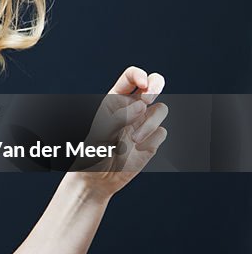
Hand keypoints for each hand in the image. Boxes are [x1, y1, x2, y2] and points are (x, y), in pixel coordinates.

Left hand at [70, 66, 167, 199]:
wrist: (98, 179)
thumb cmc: (92, 153)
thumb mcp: (100, 133)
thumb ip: (119, 117)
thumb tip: (143, 105)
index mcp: (114, 101)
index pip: (130, 78)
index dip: (139, 75)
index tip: (142, 85)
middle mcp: (131, 109)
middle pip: (153, 84)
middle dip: (156, 85)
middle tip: (147, 99)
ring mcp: (143, 123)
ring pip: (161, 109)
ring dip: (149, 123)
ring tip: (133, 139)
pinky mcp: (152, 140)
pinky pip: (162, 132)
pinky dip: (152, 140)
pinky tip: (138, 150)